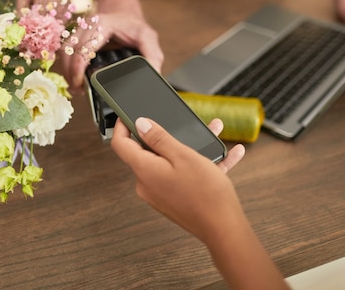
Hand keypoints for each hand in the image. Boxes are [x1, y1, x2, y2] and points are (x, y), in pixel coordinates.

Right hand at [61, 10, 163, 94]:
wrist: (123, 14)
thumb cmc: (133, 26)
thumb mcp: (147, 38)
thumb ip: (152, 56)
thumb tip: (154, 75)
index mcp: (102, 24)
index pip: (84, 47)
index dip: (78, 67)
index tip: (80, 83)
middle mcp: (87, 24)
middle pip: (70, 50)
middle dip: (70, 72)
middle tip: (78, 90)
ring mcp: (79, 29)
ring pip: (64, 50)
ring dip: (66, 70)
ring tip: (76, 87)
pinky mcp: (75, 35)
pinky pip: (65, 51)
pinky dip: (67, 65)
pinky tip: (74, 77)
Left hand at [110, 117, 244, 242]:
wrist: (223, 229)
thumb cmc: (206, 194)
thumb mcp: (183, 155)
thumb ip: (158, 138)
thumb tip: (140, 123)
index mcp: (144, 170)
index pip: (120, 144)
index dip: (123, 126)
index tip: (129, 115)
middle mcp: (147, 184)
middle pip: (148, 151)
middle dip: (168, 134)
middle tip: (183, 123)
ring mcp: (160, 193)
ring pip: (170, 162)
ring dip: (190, 147)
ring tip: (213, 134)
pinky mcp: (173, 200)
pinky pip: (181, 176)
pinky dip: (199, 164)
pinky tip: (224, 156)